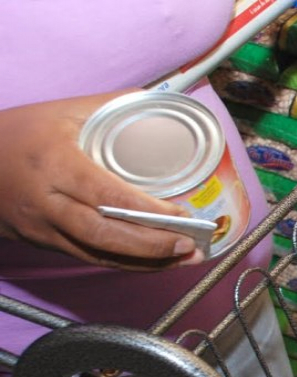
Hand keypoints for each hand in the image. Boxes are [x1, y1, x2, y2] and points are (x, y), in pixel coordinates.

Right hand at [0, 92, 205, 269]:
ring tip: (185, 258)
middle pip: (103, 234)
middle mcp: (46, 201)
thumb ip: (109, 108)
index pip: (106, 194)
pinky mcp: (42, 242)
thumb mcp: (61, 112)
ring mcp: (41, 227)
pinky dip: (124, 264)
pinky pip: (88, 258)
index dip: (146, 210)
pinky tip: (155, 262)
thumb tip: (156, 103)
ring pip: (97, 254)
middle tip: (191, 245)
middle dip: (152, 245)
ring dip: (145, 262)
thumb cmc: (17, 133)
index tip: (181, 213)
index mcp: (54, 163)